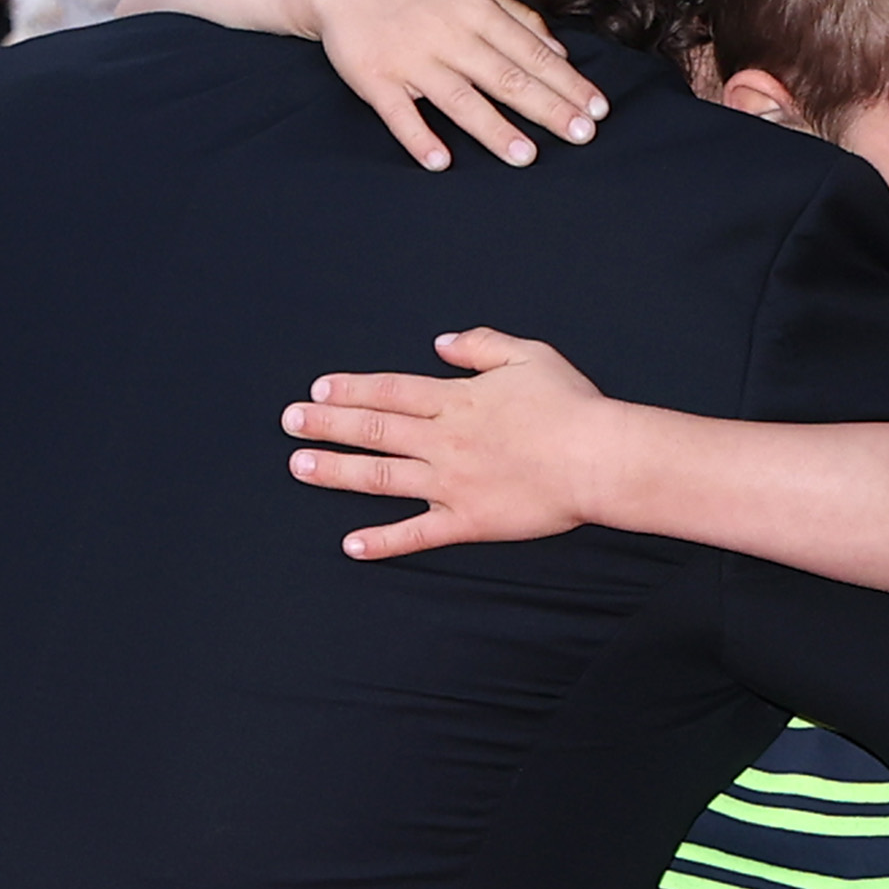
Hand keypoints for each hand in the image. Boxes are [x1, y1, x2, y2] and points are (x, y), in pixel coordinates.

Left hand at [279, 327, 619, 555]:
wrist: (598, 458)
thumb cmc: (570, 405)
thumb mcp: (528, 355)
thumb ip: (481, 345)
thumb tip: (441, 342)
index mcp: (456, 400)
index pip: (390, 391)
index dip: (351, 390)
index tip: (318, 390)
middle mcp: (443, 440)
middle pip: (373, 430)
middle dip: (326, 425)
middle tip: (289, 422)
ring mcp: (451, 483)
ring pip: (381, 477)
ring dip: (336, 472)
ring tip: (299, 467)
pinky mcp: (468, 522)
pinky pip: (417, 533)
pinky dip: (383, 541)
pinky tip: (351, 545)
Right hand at [298, 0, 604, 167]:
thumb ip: (518, 18)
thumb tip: (560, 53)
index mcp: (477, 11)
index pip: (532, 54)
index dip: (567, 82)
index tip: (597, 108)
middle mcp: (449, 36)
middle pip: (506, 78)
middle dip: (548, 108)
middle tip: (582, 136)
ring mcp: (411, 59)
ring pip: (459, 99)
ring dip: (494, 129)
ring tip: (526, 156)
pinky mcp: (375, 79)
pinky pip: (398, 114)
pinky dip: (419, 137)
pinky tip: (441, 162)